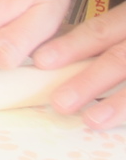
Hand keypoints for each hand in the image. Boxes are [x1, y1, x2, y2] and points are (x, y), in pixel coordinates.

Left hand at [30, 6, 125, 126]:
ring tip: (93, 121)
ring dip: (120, 104)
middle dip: (90, 81)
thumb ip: (106, 40)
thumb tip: (52, 62)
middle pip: (120, 59)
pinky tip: (122, 127)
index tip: (41, 61)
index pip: (101, 31)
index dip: (72, 46)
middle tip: (60, 102)